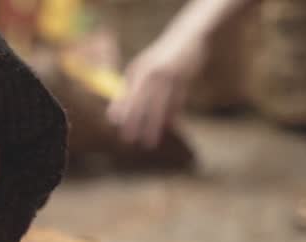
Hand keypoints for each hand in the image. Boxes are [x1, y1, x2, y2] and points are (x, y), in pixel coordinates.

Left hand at [107, 33, 207, 148]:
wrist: (189, 35)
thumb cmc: (162, 56)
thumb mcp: (143, 66)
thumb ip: (130, 86)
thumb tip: (116, 112)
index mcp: (138, 69)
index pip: (126, 94)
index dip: (122, 112)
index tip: (118, 127)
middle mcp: (152, 73)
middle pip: (141, 102)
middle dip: (135, 123)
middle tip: (131, 140)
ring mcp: (169, 76)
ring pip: (160, 106)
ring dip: (154, 126)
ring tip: (150, 142)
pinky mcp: (185, 79)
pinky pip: (177, 102)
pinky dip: (171, 116)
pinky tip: (168, 127)